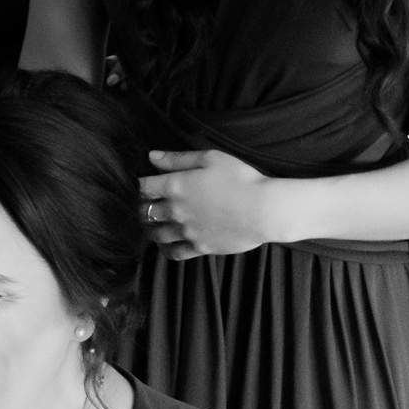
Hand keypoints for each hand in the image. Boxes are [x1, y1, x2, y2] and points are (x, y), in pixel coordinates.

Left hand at [139, 149, 274, 259]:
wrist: (265, 209)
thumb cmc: (241, 178)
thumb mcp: (210, 158)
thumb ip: (178, 158)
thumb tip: (152, 156)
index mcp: (176, 186)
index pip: (144, 187)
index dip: (143, 185)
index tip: (148, 184)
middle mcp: (176, 210)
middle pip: (146, 212)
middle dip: (143, 207)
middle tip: (148, 204)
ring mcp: (186, 231)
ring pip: (155, 233)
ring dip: (151, 228)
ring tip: (154, 224)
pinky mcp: (199, 247)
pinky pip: (173, 252)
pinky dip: (165, 248)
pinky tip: (166, 244)